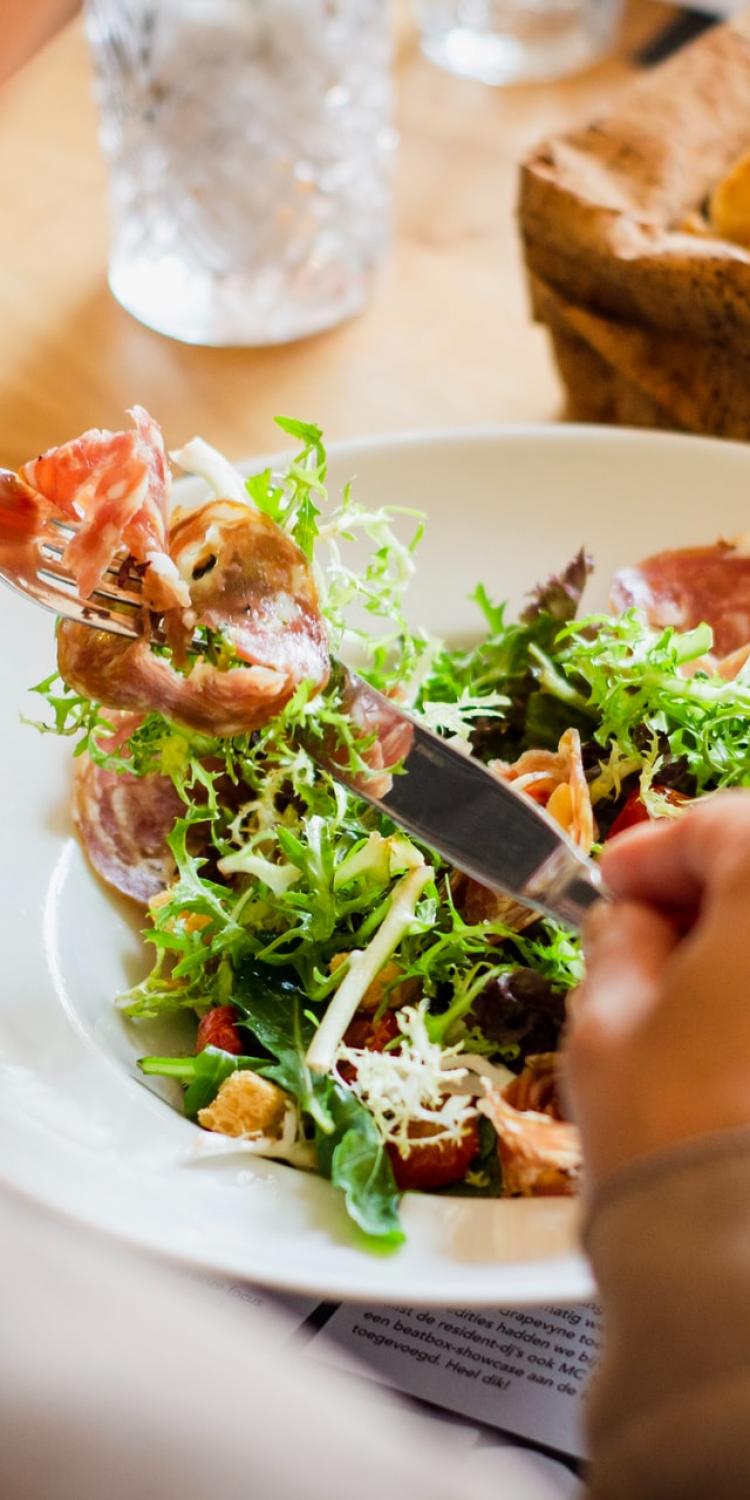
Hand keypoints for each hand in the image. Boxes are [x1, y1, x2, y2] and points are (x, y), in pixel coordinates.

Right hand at [564, 791, 749, 1189]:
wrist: (739, 1276)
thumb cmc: (671, 1146)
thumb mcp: (604, 1027)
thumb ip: (616, 944)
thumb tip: (631, 919)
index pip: (722, 827)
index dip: (655, 850)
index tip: (612, 885)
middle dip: (711, 895)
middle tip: (650, 937)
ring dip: (744, 953)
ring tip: (693, 1002)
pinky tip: (739, 1043)